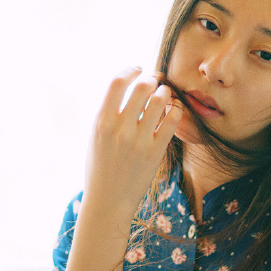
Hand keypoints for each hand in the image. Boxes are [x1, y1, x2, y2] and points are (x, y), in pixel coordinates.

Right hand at [81, 67, 182, 229]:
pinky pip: (172, 120)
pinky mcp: (156, 152)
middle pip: (142, 87)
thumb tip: (129, 85)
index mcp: (101, 122)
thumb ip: (109, 113)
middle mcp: (120, 129)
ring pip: (160, 100)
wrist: (108, 201)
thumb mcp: (95, 137)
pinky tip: (173, 110)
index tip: (138, 69)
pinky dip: (175, 109)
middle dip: (151, 79)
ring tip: (164, 95)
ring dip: (165, 92)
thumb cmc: (100, 167)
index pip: (117, 82)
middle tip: (155, 81)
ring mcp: (139, 141)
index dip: (131, 70)